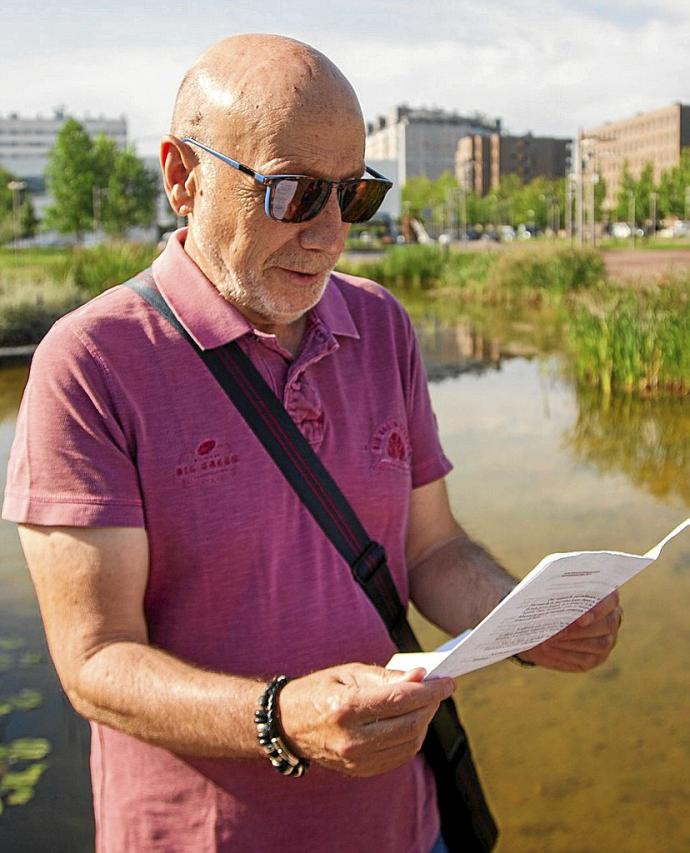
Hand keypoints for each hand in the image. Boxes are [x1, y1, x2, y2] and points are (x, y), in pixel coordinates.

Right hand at [278, 663, 453, 776]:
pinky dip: (412, 737)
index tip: (448, 682)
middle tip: (438, 690)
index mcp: (347, 707)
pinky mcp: (360, 771)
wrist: (287, 724)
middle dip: (431, 705)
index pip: (401, 700)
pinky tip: (412, 721)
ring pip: (409, 743)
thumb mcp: (349, 672)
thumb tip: (421, 676)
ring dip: (424, 721)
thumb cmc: (319, 690)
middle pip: (410, 724)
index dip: (430, 691)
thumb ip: (386, 676)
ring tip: (425, 703)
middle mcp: (352, 738)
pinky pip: (399, 756)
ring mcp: (356, 760)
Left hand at [518, 591, 622, 671]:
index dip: (599, 610)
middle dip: (579, 629)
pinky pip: (587, 659)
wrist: (543, 624)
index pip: (611, 600)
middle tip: (557, 630)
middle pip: (606, 625)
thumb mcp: (552, 594)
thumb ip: (556, 592)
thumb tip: (545, 591)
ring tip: (549, 639)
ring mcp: (607, 640)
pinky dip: (566, 654)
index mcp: (606, 597)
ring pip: (599, 644)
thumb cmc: (551, 603)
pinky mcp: (597, 658)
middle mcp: (611, 619)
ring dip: (571, 642)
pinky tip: (548, 648)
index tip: (581, 619)